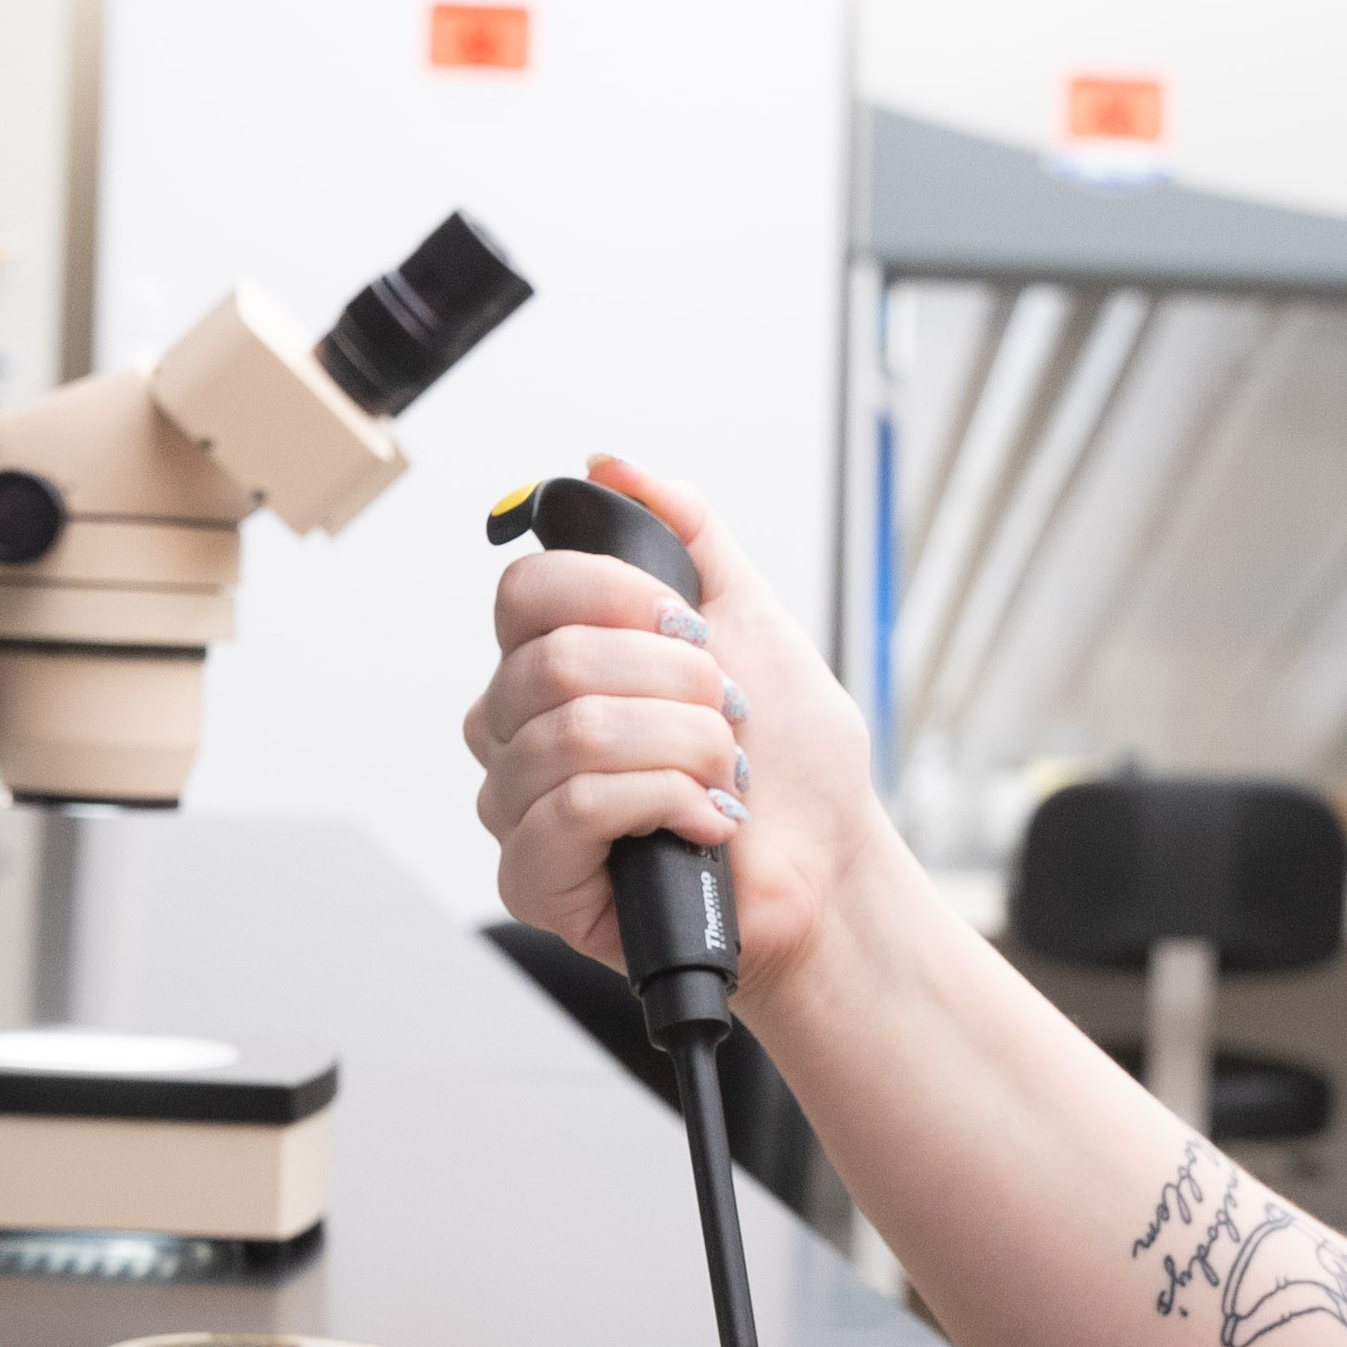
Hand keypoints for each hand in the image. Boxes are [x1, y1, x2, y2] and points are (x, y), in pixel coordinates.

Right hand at [464, 458, 889, 1028]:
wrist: (831, 865)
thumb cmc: (791, 762)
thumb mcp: (751, 617)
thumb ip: (684, 532)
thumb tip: (609, 464)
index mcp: (551, 661)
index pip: (526, 591)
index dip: (618, 597)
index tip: (693, 628)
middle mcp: (516, 730)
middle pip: (555, 662)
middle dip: (677, 686)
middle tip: (729, 720)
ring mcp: (517, 807)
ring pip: (575, 734)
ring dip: (685, 748)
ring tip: (725, 776)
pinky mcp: (535, 882)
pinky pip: (574, 810)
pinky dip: (665, 804)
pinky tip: (702, 824)